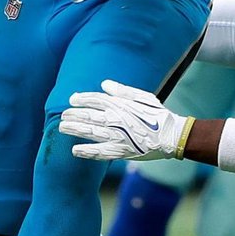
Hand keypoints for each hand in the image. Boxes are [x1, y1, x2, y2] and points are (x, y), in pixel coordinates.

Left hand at [60, 79, 192, 161]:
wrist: (172, 136)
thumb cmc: (159, 115)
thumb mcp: (144, 97)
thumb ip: (123, 90)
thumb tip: (104, 83)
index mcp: (121, 105)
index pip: (96, 100)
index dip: (82, 99)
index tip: (72, 99)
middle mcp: (116, 120)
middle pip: (89, 115)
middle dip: (74, 115)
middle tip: (63, 115)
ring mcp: (118, 136)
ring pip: (91, 131)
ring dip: (75, 129)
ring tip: (62, 128)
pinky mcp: (122, 151)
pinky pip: (101, 152)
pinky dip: (87, 152)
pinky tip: (75, 151)